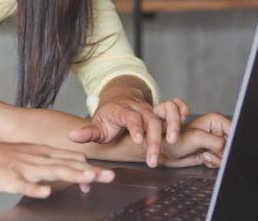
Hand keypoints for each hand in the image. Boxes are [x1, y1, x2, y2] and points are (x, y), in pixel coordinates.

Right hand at [0, 141, 114, 197]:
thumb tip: (76, 163)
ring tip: (88, 177)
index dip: (90, 166)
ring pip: (51, 172)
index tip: (109, 173)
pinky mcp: (10, 178)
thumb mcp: (32, 153)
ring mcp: (24, 168)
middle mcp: (37, 158)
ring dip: (71, 174)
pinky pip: (24, 185)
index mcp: (42, 153)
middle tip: (110, 175)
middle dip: (90, 171)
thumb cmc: (4, 157)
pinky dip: (35, 188)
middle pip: (68, 165)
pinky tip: (45, 192)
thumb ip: (53, 160)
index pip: (72, 158)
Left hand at [70, 85, 189, 167]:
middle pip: (150, 119)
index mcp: (122, 111)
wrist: (119, 98)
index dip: (136, 127)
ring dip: (173, 122)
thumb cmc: (109, 117)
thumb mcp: (96, 125)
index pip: (130, 117)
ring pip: (167, 108)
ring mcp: (152, 107)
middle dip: (154, 139)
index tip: (139, 140)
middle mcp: (139, 107)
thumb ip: (87, 132)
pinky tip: (185, 122)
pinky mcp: (162, 108)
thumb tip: (72, 136)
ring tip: (173, 140)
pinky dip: (182, 109)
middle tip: (153, 159)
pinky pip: (176, 103)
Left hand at [160, 112, 230, 167]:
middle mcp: (216, 130)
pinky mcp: (212, 153)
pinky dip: (214, 163)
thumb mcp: (196, 138)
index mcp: (214, 120)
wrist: (164, 153)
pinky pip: (222, 161)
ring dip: (218, 158)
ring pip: (228, 154)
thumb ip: (216, 142)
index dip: (232, 141)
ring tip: (204, 154)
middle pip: (233, 144)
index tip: (225, 149)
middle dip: (224, 152)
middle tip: (210, 152)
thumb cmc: (173, 141)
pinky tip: (203, 159)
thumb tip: (229, 148)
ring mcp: (215, 142)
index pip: (234, 130)